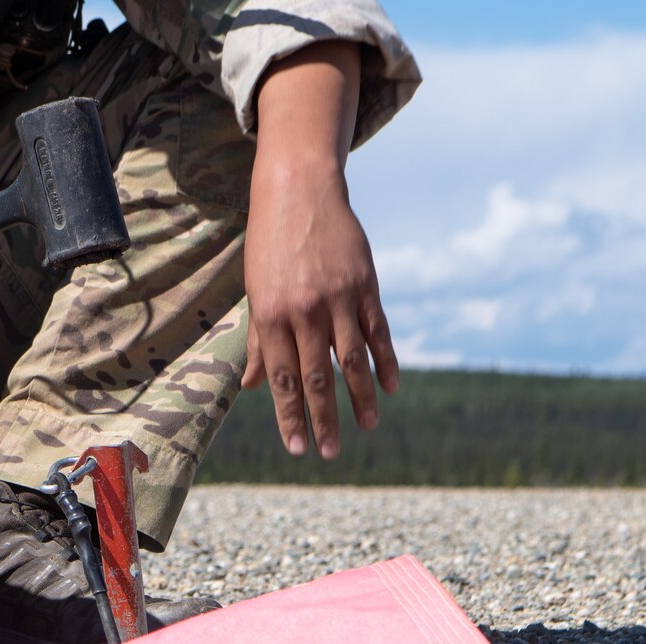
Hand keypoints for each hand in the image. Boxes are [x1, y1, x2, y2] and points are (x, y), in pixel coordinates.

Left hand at [241, 41, 398, 459]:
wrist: (299, 190)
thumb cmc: (270, 245)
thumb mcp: (256, 291)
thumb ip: (261, 341)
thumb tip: (255, 387)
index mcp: (272, 316)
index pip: (283, 378)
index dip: (289, 416)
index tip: (297, 447)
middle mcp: (304, 311)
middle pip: (317, 377)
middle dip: (323, 418)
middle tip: (329, 452)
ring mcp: (337, 298)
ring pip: (352, 360)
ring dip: (361, 398)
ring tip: (367, 427)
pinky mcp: (364, 285)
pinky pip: (378, 331)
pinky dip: (386, 361)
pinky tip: (390, 387)